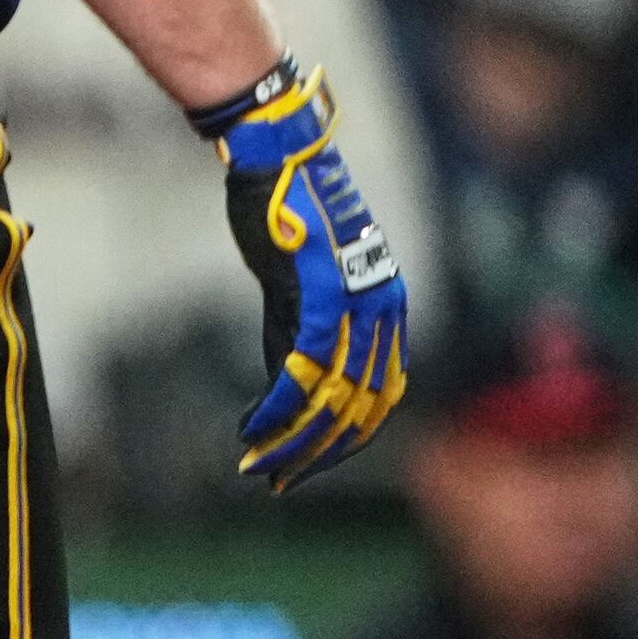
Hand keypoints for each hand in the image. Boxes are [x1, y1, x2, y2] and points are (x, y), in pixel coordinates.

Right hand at [200, 60, 411, 491]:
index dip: (346, 437)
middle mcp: (381, 312)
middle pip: (358, 407)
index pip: (380, 394)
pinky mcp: (317, 298)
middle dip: (319, 452)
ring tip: (261, 467)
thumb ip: (302, 328)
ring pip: (330, 399)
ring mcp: (353, 307)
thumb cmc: (287, 209)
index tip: (310, 464)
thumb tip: (288, 381)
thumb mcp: (303, 276)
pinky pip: (298, 372)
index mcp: (387, 307)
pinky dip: (274, 409)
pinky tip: (251, 431)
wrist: (278, 157)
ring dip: (292, 442)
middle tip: (282, 481)